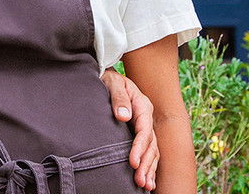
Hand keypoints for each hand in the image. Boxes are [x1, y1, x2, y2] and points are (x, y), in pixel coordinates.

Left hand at [101, 68, 157, 190]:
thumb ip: (118, 98)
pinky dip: (150, 166)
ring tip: (145, 185)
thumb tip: (123, 116)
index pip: (144, 131)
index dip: (139, 148)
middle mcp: (146, 118)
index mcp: (143, 106)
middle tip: (140, 181)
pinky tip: (148, 180)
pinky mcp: (139, 132)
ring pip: (152, 151)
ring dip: (150, 169)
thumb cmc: (108, 78)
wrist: (106, 75)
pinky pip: (148, 151)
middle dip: (146, 164)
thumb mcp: (112, 82)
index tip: (133, 163)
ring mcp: (144, 125)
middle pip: (151, 145)